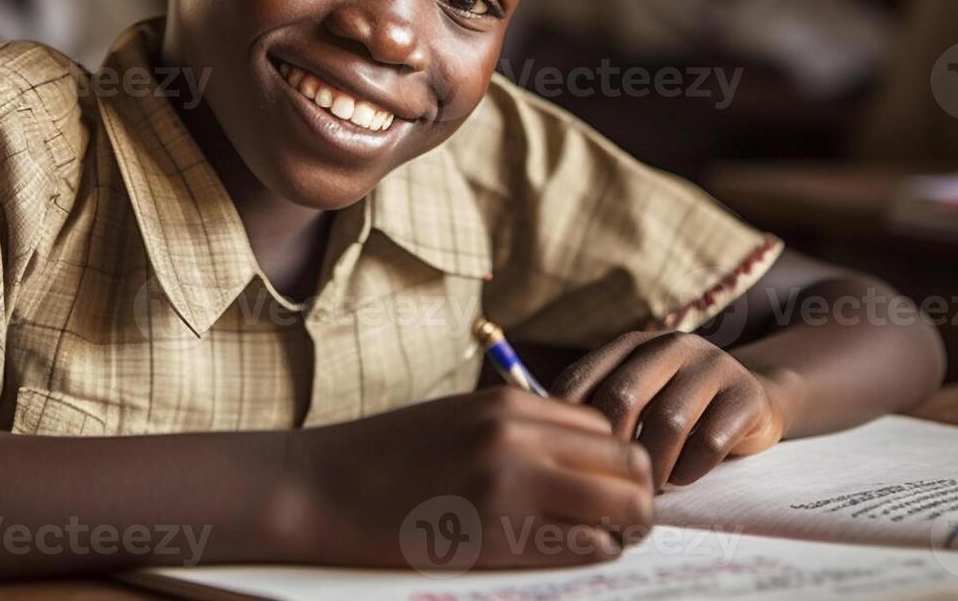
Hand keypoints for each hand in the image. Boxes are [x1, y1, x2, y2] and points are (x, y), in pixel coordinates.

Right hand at [290, 387, 654, 569]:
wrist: (321, 489)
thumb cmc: (385, 460)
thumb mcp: (459, 420)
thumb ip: (518, 430)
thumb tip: (579, 455)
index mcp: (509, 404)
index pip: (605, 428)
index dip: (613, 462)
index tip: (603, 487)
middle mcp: (518, 436)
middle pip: (627, 461)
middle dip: (636, 493)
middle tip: (624, 519)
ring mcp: (511, 484)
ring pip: (622, 503)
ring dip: (626, 525)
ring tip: (608, 539)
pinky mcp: (498, 532)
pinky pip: (585, 544)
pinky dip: (594, 552)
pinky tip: (574, 553)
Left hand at [553, 331, 794, 490]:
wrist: (753, 401)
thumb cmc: (677, 410)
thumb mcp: (637, 399)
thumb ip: (599, 411)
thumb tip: (548, 449)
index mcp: (630, 345)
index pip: (581, 378)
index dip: (568, 426)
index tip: (568, 464)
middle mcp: (669, 346)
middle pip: (623, 397)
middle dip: (612, 449)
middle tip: (610, 484)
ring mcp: (711, 366)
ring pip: (667, 421)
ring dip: (653, 465)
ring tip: (649, 489)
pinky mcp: (745, 395)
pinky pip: (709, 439)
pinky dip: (690, 468)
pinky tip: (683, 477)